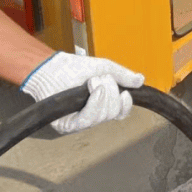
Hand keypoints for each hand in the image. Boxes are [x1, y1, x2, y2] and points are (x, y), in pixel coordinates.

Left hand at [21, 52, 144, 134]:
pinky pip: (88, 119)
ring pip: (103, 116)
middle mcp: (92, 114)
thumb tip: (140, 80)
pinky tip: (93, 91)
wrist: (51, 67)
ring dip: (101, 95)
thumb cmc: (73, 67)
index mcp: (102, 102)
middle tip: (101, 78)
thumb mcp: (104, 67)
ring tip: (92, 81)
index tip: (126, 93)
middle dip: (111, 92)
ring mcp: (81, 120)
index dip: (126, 105)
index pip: (120, 112)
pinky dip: (94, 103)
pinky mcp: (69, 124)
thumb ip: (122, 75)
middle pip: (113, 113)